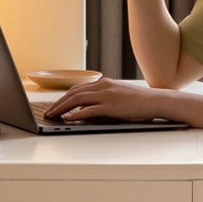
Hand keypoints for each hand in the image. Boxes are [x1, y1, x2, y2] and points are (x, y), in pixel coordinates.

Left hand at [44, 77, 172, 123]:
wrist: (155, 101)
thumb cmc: (137, 102)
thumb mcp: (115, 98)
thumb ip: (99, 102)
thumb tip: (83, 110)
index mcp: (103, 83)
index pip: (77, 89)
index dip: (63, 98)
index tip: (54, 107)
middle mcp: (102, 86)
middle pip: (73, 93)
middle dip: (58, 104)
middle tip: (48, 113)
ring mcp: (106, 95)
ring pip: (77, 100)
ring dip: (62, 108)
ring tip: (52, 116)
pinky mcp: (111, 106)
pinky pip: (88, 110)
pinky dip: (75, 114)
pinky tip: (67, 118)